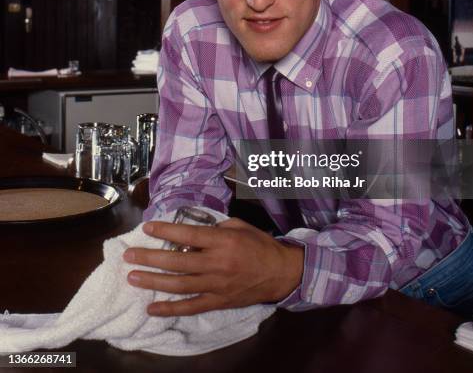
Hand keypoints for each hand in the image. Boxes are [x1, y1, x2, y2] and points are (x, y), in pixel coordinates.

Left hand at [123, 217, 303, 315]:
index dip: (166, 231)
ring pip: (179, 284)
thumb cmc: (259, 244)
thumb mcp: (240, 226)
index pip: (188, 234)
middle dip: (150, 257)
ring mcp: (216, 285)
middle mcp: (217, 263)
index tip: (147, 228)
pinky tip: (152, 307)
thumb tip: (191, 233)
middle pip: (178, 261)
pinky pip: (191, 307)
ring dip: (154, 281)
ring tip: (133, 277)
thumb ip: (215, 228)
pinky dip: (170, 308)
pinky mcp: (218, 301)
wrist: (280, 272)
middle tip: (130, 255)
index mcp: (223, 241)